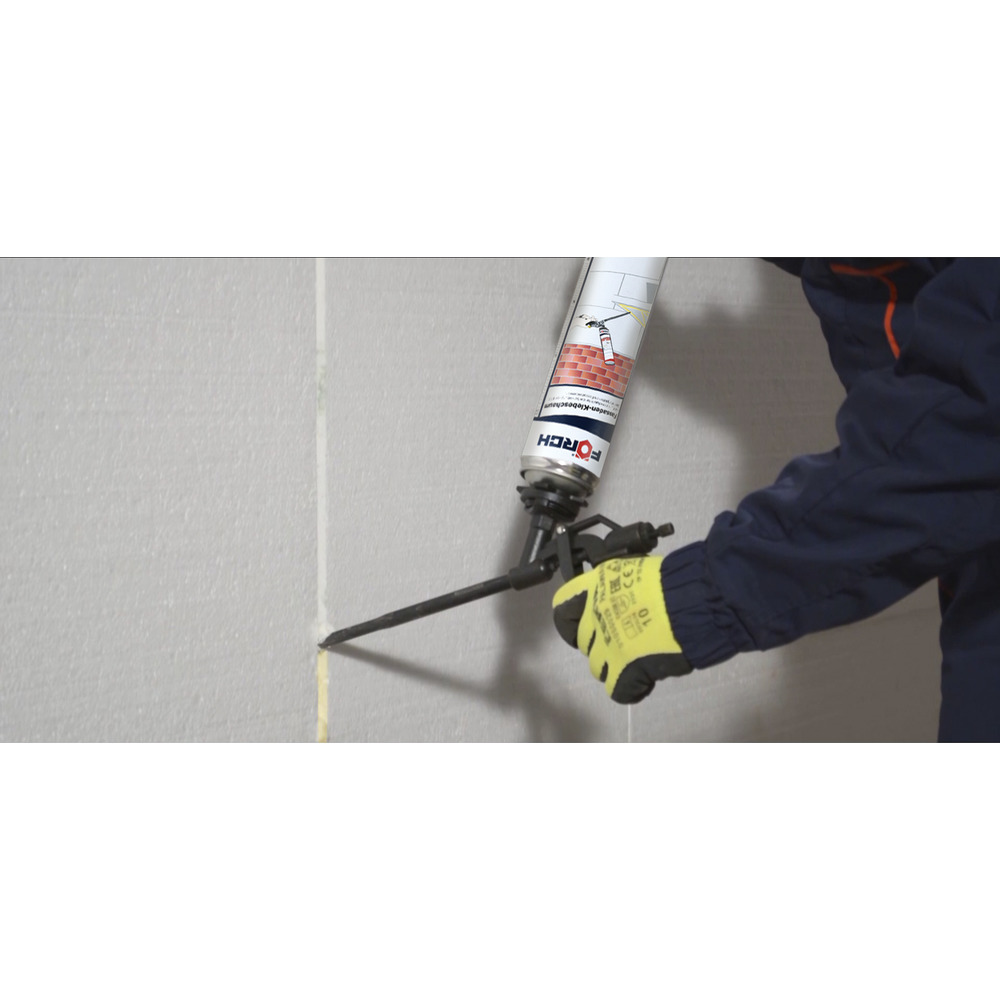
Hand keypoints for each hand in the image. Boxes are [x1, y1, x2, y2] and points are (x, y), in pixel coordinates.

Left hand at [552, 556, 690, 703]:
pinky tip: (645, 684)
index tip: (589, 627)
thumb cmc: (677, 580)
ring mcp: (608, 643)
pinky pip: (617, 691)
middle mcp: (596, 614)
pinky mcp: (625, 668)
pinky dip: (630, 690)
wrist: (697, 598)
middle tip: (628, 643)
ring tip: (640, 662)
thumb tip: (626, 603)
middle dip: (602, 646)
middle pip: (584, 642)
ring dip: (615, 667)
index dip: (572, 622)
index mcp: (597, 584)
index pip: (562, 607)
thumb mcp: (638, 571)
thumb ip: (622, 589)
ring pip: (597, 668)